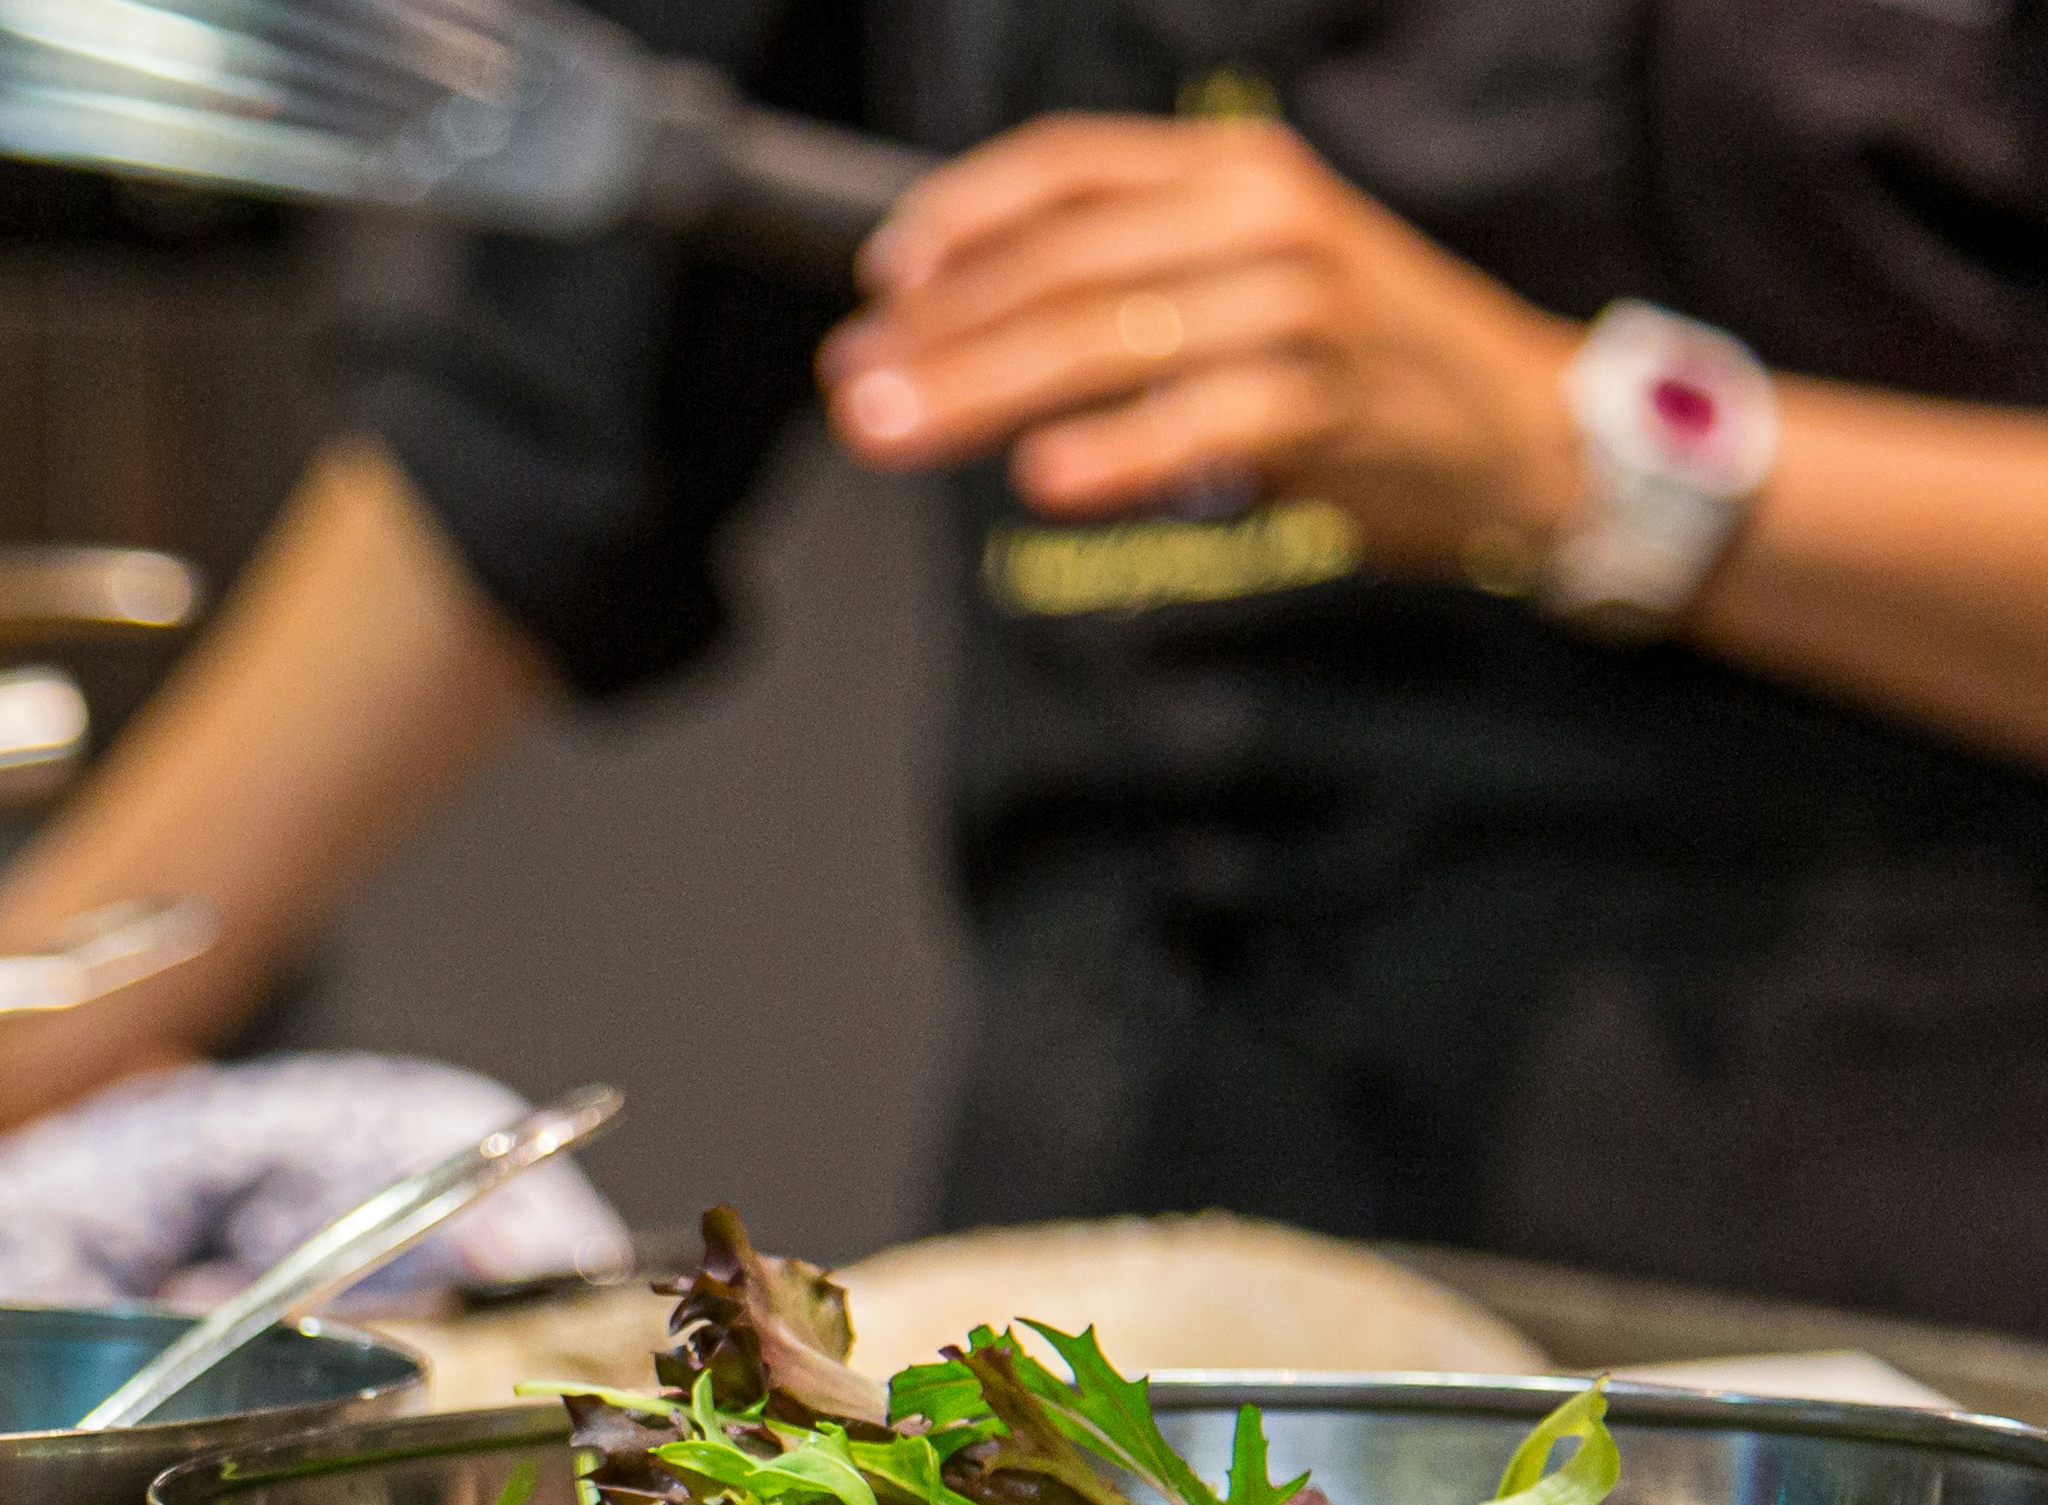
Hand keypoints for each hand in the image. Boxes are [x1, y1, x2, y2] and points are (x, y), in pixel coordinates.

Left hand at [819, 115, 1582, 574]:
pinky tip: (1043, 476)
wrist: (1516, 424)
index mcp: (1234, 171)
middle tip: (852, 385)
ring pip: (1109, 339)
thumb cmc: (1350, 353)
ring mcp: (1303, 308)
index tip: (881, 278)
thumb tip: (942, 317)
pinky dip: (1117, 452)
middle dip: (939, 329)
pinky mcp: (1329, 405)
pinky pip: (1201, 422)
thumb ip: (1121, 272)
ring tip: (890, 428)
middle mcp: (1267, 218)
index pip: (1071, 165)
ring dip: (982, 389)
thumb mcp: (1246, 267)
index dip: (961, 216)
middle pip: (1065, 263)